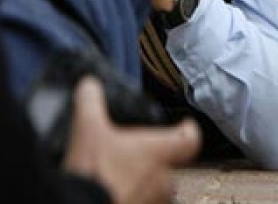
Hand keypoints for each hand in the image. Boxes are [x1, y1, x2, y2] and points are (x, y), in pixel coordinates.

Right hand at [63, 76, 200, 203]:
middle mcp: (163, 179)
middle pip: (171, 167)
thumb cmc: (93, 174)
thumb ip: (90, 103)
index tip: (186, 126)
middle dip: (156, 163)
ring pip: (159, 192)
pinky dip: (136, 200)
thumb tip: (88, 85)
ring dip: (146, 186)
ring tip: (125, 181)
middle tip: (137, 159)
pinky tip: (118, 196)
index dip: (189, 131)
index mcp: (158, 151)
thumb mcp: (87, 130)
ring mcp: (154, 202)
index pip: (190, 139)